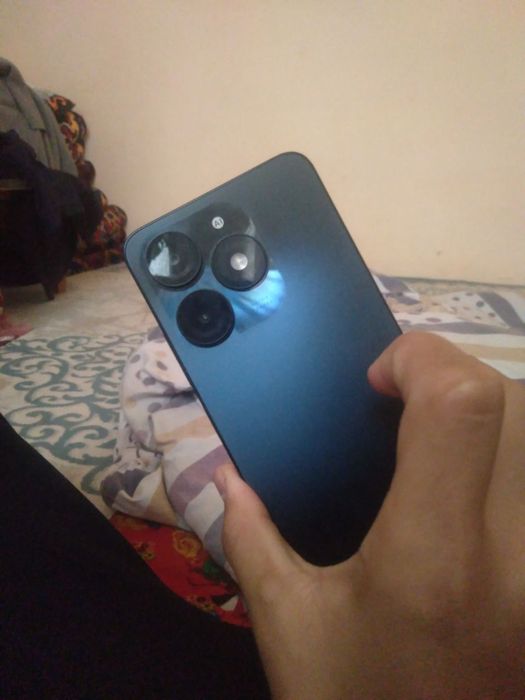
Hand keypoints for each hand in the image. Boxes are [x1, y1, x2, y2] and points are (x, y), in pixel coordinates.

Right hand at [216, 332, 524, 698]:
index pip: (462, 406)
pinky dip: (501, 454)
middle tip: (396, 408)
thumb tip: (228, 478)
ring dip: (481, 414)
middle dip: (448, 380)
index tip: (376, 379)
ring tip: (428, 442)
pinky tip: (460, 485)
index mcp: (432, 555)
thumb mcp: (290, 627)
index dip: (421, 359)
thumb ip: (252, 539)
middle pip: (510, 403)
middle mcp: (511, 551)